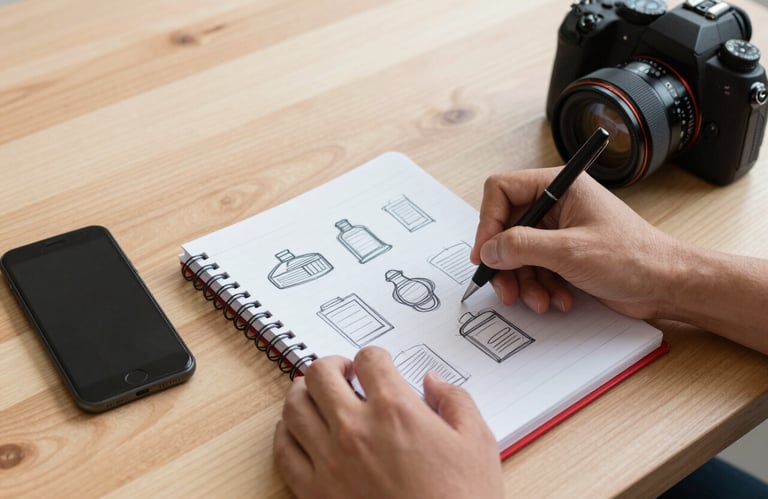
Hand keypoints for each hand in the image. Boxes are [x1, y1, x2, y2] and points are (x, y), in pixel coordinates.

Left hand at [273, 346, 503, 498]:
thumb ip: (454, 400)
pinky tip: (300, 432)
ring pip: (294, 405)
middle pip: (320, 373)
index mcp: (395, 410)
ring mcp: (329, 460)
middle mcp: (355, 429)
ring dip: (305, 393)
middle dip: (333, 365)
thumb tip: (433, 382)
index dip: (375, 357)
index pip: (369, 359)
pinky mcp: (314, 492)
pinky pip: (283, 450)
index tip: (378, 365)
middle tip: (344, 373)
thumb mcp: (476, 443)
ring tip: (319, 396)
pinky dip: (287, 433)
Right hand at [470, 167, 681, 318]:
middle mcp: (557, 205)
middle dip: (506, 263)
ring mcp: (560, 231)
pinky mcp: (565, 255)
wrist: (667, 285)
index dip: (488, 222)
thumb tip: (489, 250)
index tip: (485, 254)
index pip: (502, 191)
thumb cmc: (633, 257)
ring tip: (540, 301)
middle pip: (507, 228)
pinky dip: (541, 288)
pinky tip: (558, 300)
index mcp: (560, 186)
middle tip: (505, 288)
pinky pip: (535, 270)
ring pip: (518, 254)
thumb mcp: (570, 251)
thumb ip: (522, 247)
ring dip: (525, 282)